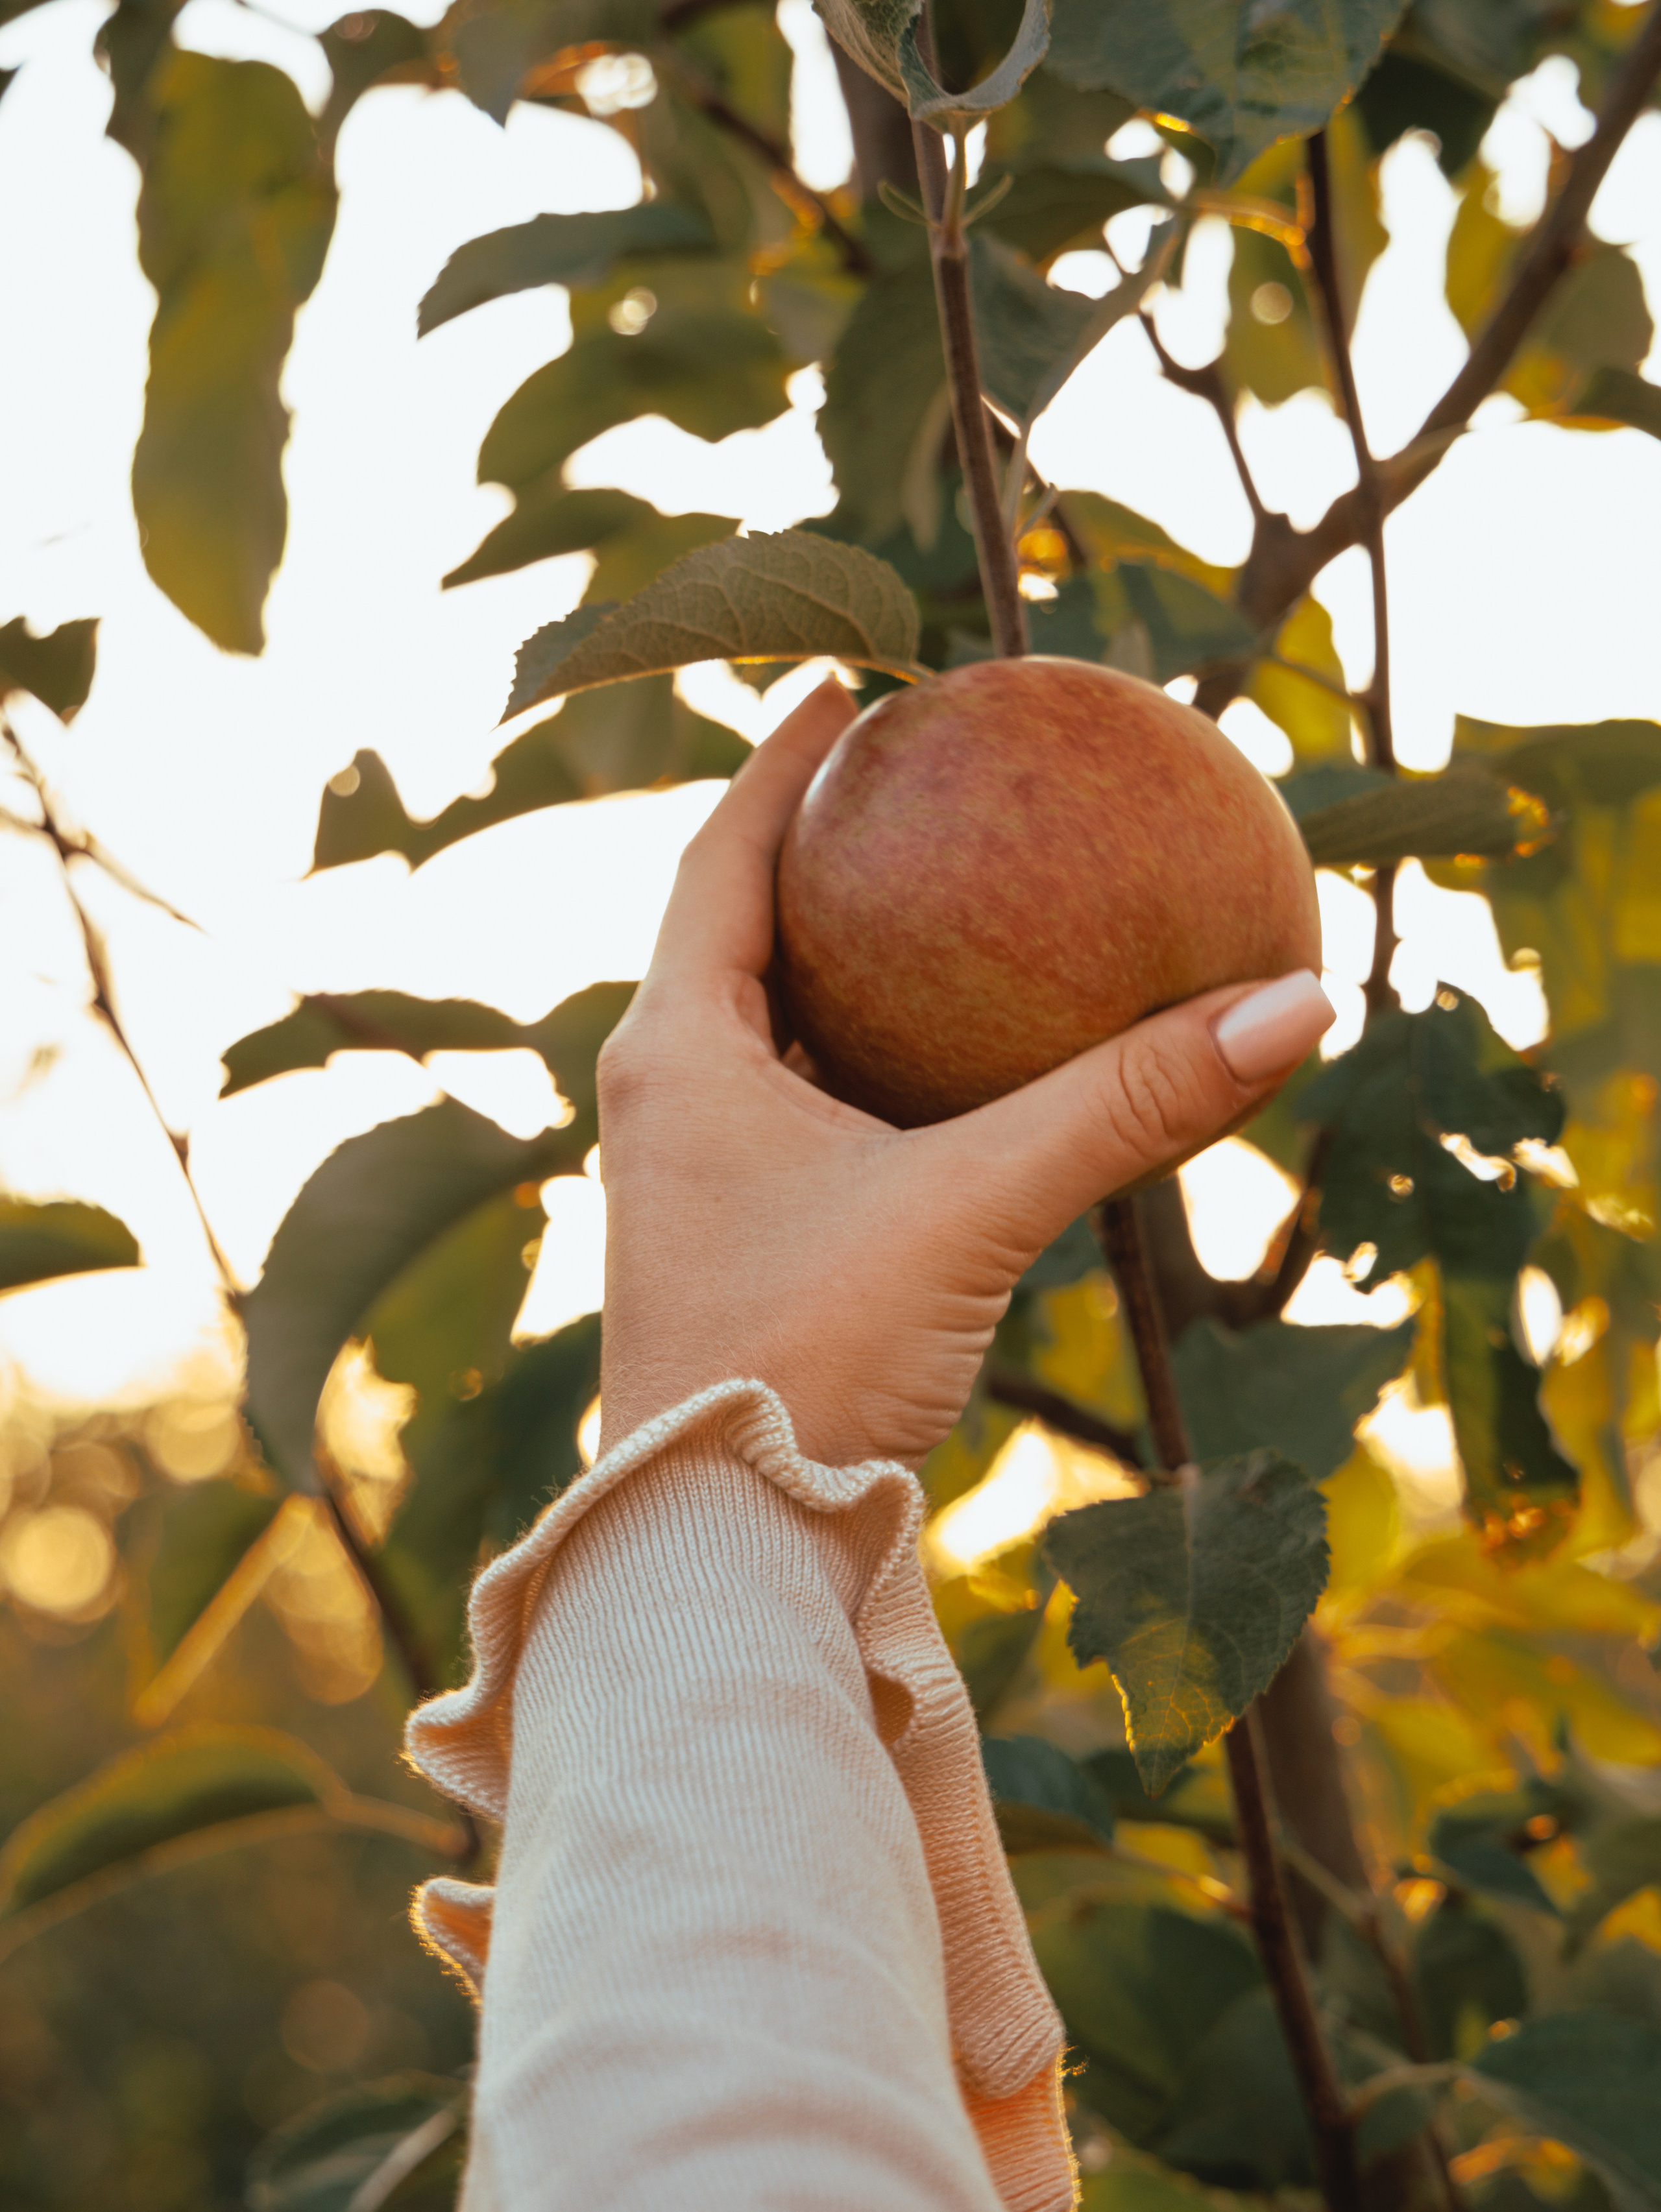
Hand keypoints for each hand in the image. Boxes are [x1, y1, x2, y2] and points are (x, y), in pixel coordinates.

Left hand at [597, 679, 1333, 1467]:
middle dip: (817, 852)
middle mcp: (665, 1095)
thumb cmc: (807, 1358)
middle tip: (905, 786)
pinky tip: (949, 1066)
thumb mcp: (975, 1210)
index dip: (783, 765)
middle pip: (737, 926)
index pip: (723, 855)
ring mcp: (693, 1171)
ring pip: (769, 1022)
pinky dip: (870, 1060)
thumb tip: (1299, 1003)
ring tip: (932, 903)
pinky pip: (803, 1105)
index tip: (843, 692)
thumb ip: (1125, 1105)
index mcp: (674, 1050)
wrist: (720, 1539)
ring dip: (842, 960)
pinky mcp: (736, 1237)